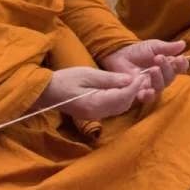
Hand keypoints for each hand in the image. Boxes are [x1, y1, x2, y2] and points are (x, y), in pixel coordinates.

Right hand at [34, 67, 150, 119]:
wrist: (47, 91)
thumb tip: (130, 79)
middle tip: (143, 76)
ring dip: (130, 95)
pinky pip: (114, 108)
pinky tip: (124, 88)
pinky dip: (122, 98)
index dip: (134, 87)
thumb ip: (109, 79)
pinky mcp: (94, 113)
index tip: (142, 76)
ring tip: (136, 80)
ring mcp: (95, 115)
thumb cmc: (65, 80)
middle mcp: (96, 113)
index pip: (121, 97)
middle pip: (123, 104)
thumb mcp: (87, 74)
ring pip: (120, 107)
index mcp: (94, 103)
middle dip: (134, 91)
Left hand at [100, 40, 188, 102]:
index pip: (179, 68)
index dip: (182, 65)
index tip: (180, 58)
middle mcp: (161, 77)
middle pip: (171, 77)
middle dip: (167, 68)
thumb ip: (167, 47)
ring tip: (153, 69)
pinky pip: (148, 98)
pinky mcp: (139, 93)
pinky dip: (149, 95)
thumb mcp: (153, 46)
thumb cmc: (137, 51)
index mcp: (167, 66)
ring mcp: (151, 86)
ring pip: (161, 87)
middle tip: (159, 58)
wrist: (118, 56)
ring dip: (159, 78)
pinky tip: (148, 90)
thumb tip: (183, 44)